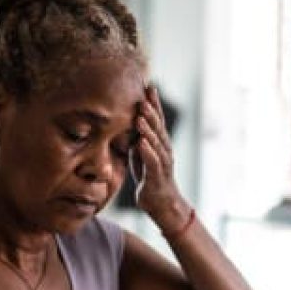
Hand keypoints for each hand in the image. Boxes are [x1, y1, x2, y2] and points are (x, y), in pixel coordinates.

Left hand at [130, 86, 189, 232]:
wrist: (162, 203)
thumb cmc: (150, 177)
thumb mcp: (141, 154)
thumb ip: (136, 138)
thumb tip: (126, 122)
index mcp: (160, 142)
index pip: (156, 119)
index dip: (153, 103)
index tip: (147, 85)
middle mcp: (164, 149)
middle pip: (158, 127)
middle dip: (151, 110)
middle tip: (143, 94)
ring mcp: (162, 162)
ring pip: (156, 142)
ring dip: (149, 128)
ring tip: (141, 115)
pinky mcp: (157, 176)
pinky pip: (153, 162)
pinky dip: (147, 151)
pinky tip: (141, 142)